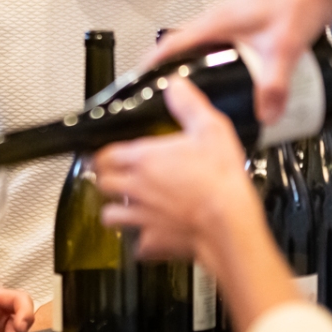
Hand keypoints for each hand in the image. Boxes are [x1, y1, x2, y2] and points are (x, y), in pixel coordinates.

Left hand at [93, 79, 258, 261]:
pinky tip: (150, 236)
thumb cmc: (220, 181)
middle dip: (105, 178)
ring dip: (114, 210)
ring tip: (125, 206)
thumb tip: (177, 86)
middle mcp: (136, 188)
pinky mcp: (153, 242)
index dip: (103, 153)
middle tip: (112, 176)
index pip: (104, 154)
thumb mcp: (211, 129)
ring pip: (109, 215)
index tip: (106, 154)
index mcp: (144, 159)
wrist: (229, 224)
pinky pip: (137, 245)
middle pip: (102, 182)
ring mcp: (141, 218)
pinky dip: (141, 241)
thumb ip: (189, 105)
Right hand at [150, 0, 331, 123]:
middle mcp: (219, 17)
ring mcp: (231, 18)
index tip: (137, 84)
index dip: (150, 65)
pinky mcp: (245, 22)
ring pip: (200, 45)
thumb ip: (275, 85)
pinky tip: (226, 77)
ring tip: (193, 93)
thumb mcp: (285, 48)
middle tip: (165, 98)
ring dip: (192, 66)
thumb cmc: (301, 2)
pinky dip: (212, 59)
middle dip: (170, 72)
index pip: (170, 44)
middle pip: (182, 47)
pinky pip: (217, 44)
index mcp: (217, 21)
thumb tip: (266, 115)